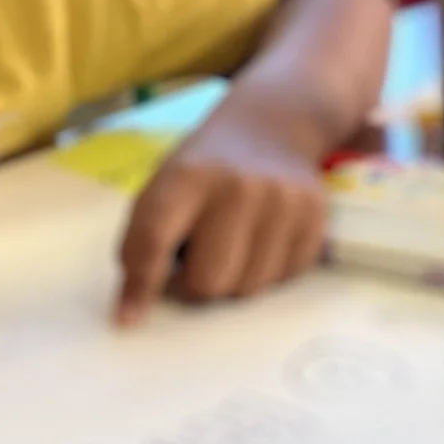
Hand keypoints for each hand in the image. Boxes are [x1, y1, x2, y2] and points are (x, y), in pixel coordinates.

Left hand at [114, 109, 331, 323]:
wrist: (272, 125)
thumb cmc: (206, 165)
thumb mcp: (166, 182)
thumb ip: (147, 237)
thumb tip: (137, 306)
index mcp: (187, 176)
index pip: (154, 240)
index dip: (139, 285)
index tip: (128, 318)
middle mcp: (237, 188)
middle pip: (207, 282)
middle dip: (192, 287)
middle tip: (191, 266)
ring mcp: (282, 202)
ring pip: (247, 289)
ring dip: (231, 281)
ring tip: (229, 246)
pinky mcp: (315, 217)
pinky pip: (283, 279)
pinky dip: (265, 272)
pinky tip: (260, 240)